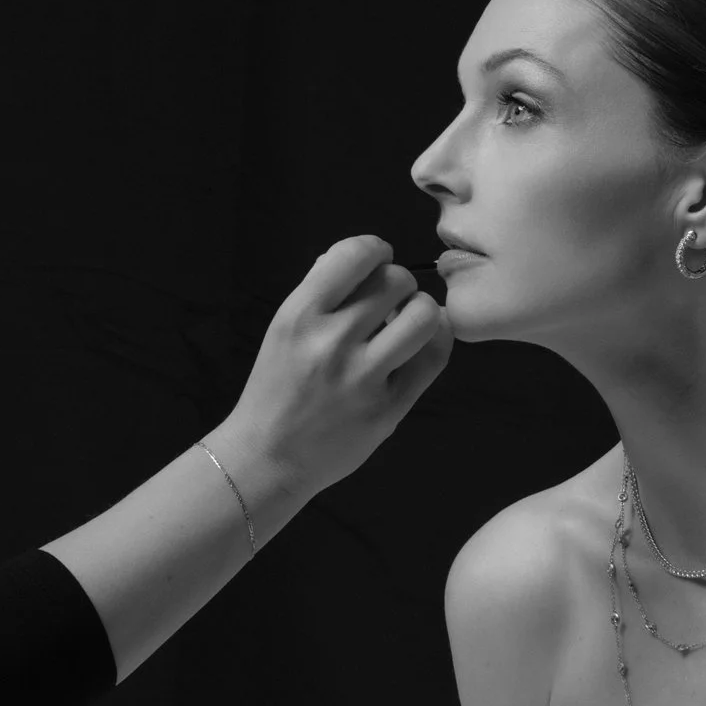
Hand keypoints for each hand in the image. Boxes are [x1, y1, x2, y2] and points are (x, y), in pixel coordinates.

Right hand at [214, 235, 452, 497]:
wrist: (269, 455)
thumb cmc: (277, 386)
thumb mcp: (284, 328)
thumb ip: (321, 291)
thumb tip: (365, 258)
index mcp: (300, 315)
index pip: (356, 254)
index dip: (376, 250)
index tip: (376, 263)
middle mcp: (332, 341)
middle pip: (396, 280)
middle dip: (397, 284)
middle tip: (388, 302)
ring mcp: (364, 377)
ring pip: (423, 315)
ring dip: (420, 310)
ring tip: (406, 322)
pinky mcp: (389, 408)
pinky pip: (434, 358)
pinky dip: (436, 340)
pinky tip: (423, 342)